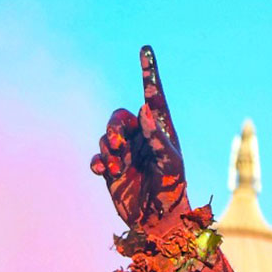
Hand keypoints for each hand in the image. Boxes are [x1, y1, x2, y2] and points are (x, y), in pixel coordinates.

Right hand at [90, 46, 190, 233]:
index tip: (146, 49)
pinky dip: (98, 161)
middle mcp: (142, 139)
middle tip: (117, 143)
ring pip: (105, 136)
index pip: (154, 97)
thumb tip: (144, 108)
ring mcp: (126, 153)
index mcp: (161, 132)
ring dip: (107, 147)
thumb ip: (157, 137)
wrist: (159, 222)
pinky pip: (97, 157)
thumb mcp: (171, 163)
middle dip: (114, 127)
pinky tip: (103, 171)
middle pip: (119, 118)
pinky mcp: (112, 170)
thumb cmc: (173, 192)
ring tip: (116, 164)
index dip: (149, 73)